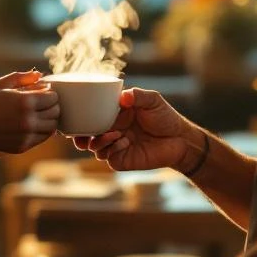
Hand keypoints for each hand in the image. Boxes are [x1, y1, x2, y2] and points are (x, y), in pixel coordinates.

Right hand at [0, 71, 59, 154]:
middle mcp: (29, 120)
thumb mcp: (0, 84)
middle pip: (55, 113)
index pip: (53, 98)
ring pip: (52, 128)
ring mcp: (27, 136)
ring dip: (49, 119)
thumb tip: (40, 75)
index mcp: (26, 102)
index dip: (50, 93)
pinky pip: (41, 138)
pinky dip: (41, 131)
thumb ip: (22, 78)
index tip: (44, 92)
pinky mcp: (23, 147)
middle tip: (43, 103)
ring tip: (39, 114)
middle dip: (52, 106)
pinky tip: (31, 124)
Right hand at [73, 87, 196, 172]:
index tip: (76, 117)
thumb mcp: (153, 100)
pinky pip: (109, 157)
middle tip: (81, 136)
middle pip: (88, 136)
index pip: (92, 117)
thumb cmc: (165, 117)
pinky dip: (112, 149)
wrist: (180, 139)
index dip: (82, 119)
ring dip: (99, 141)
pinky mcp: (123, 160)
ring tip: (114, 134)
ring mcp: (117, 146)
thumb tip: (122, 96)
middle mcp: (113, 131)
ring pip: (96, 148)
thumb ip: (138, 96)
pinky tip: (124, 142)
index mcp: (115, 116)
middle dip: (80, 137)